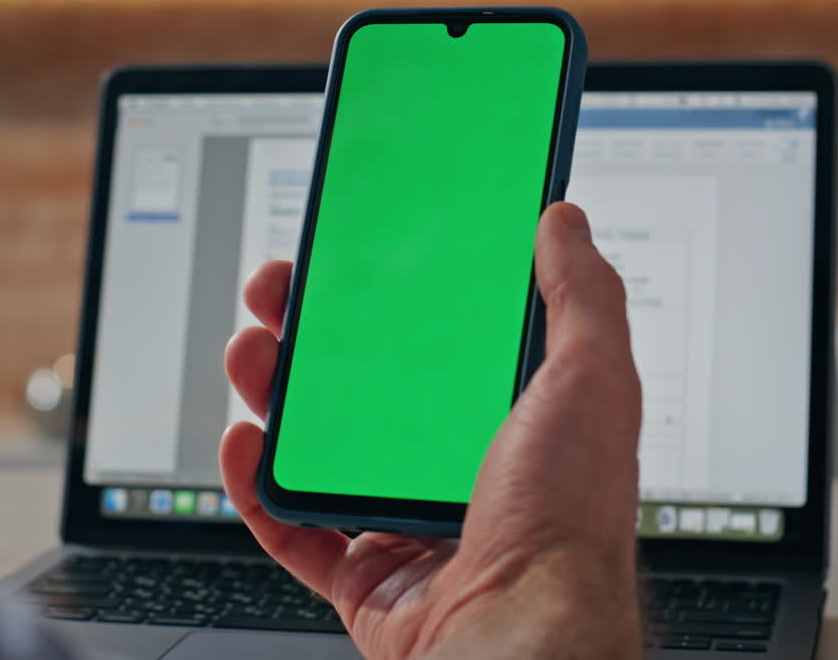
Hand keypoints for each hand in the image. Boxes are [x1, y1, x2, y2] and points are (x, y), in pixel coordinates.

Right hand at [220, 202, 642, 659]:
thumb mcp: (592, 383)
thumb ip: (581, 297)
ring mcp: (401, 519)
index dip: (384, 292)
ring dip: (273, 396)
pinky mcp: (362, 572)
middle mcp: (450, 466)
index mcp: (503, 418)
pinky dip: (256, 486)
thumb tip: (565, 220)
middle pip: (360, 387)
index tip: (349, 254)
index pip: (433, 337)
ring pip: (316, 449)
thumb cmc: (567, 523)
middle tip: (278, 296)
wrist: (520, 637)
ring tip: (250, 353)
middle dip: (308, 335)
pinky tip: (246, 443)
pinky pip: (290, 525)